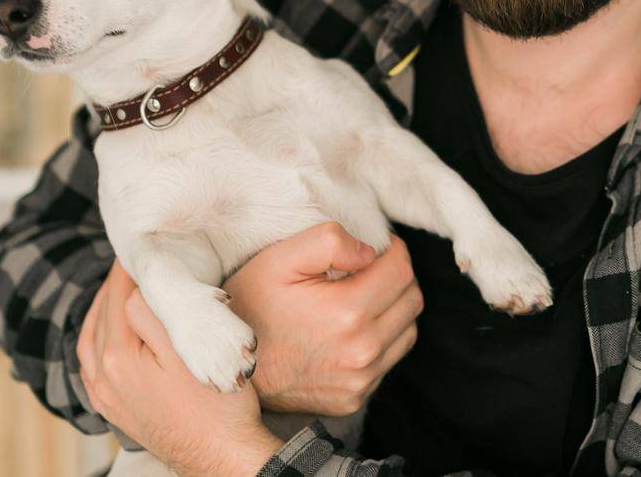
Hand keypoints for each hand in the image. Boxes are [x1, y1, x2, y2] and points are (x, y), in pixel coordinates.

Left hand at [78, 260, 283, 476]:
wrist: (221, 458)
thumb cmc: (216, 405)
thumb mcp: (190, 350)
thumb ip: (156, 314)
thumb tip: (136, 288)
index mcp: (118, 358)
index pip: (117, 297)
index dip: (129, 269)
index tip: (140, 246)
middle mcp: (103, 379)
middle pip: (100, 316)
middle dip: (115, 286)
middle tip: (133, 261)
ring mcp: (106, 398)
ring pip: (90, 342)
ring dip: (102, 312)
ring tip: (120, 291)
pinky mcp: (115, 411)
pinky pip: (92, 368)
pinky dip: (98, 342)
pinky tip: (112, 335)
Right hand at [224, 223, 422, 416]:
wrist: (228, 368)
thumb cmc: (250, 307)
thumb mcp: (279, 259)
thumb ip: (329, 241)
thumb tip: (369, 251)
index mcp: (348, 313)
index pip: (402, 270)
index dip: (391, 249)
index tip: (372, 248)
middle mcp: (361, 352)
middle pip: (412, 299)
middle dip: (396, 277)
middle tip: (367, 270)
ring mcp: (359, 380)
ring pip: (407, 330)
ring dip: (392, 309)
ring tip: (360, 298)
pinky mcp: (354, 398)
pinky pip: (389, 360)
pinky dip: (380, 340)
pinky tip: (348, 330)